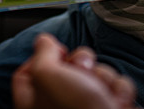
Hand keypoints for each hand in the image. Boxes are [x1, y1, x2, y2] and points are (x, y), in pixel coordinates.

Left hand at [12, 33, 136, 108]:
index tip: (56, 51)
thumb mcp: (48, 75)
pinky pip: (114, 85)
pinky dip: (118, 90)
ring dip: (103, 76)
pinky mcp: (109, 107)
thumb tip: (44, 41)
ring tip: (103, 93)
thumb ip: (42, 53)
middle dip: (81, 62)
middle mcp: (58, 106)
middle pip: (65, 67)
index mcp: (33, 103)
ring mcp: (85, 108)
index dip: (41, 57)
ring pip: (95, 73)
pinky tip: (117, 102)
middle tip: (82, 70)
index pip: (25, 73)